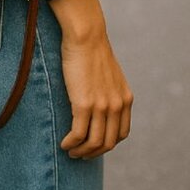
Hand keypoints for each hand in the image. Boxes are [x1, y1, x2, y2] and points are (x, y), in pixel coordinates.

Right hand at [49, 0, 132, 158]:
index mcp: (126, 99)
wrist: (86, 35)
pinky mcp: (85, 104)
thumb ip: (109, 91)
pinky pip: (78, 134)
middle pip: (108, 143)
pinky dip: (71, 143)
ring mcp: (102, 106)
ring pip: (93, 143)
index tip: (94, 144)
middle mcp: (117, 105)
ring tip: (70, 151)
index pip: (122, 134)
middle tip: (80, 154)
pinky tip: (64, 143)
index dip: (107, 143)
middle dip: (93, 153)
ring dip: (81, 152)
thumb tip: (98, 102)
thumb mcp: (109, 74)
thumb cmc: (92, 50)